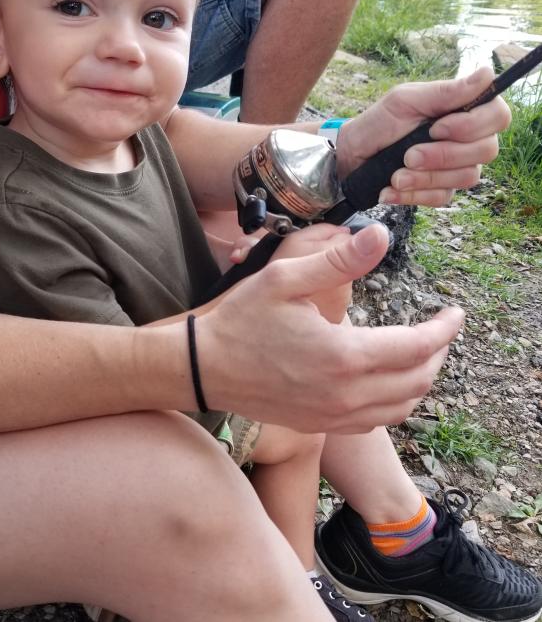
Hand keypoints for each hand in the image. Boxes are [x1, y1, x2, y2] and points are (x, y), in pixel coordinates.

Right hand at [196, 224, 463, 432]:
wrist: (205, 366)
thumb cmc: (241, 319)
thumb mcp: (286, 278)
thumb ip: (339, 260)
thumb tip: (382, 235)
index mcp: (344, 355)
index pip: (418, 346)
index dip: (444, 329)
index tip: (454, 312)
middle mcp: (346, 393)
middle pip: (418, 379)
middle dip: (438, 353)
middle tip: (439, 329)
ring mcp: (333, 415)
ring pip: (401, 406)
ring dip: (420, 380)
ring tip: (420, 354)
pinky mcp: (320, 425)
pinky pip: (375, 421)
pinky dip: (395, 402)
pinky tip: (387, 382)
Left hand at [336, 66, 509, 205]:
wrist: (353, 156)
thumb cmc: (380, 122)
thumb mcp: (405, 101)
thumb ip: (445, 92)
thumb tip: (487, 73)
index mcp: (465, 110)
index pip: (498, 116)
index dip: (473, 125)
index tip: (437, 128)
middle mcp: (469, 139)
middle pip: (487, 150)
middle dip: (443, 155)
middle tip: (409, 156)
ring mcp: (458, 167)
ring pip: (466, 177)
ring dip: (426, 177)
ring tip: (395, 175)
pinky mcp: (442, 190)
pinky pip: (443, 197)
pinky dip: (413, 194)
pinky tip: (391, 188)